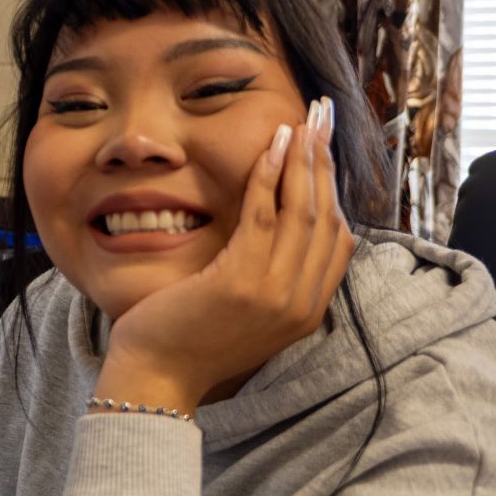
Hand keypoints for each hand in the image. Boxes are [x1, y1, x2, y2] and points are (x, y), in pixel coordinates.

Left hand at [94, 97, 354, 410]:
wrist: (156, 377)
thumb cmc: (189, 339)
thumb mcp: (246, 311)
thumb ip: (273, 277)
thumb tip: (281, 229)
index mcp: (306, 311)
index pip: (338, 240)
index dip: (334, 189)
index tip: (324, 150)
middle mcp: (301, 304)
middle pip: (327, 217)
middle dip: (326, 162)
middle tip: (323, 118)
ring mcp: (275, 295)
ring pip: (302, 212)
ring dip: (304, 160)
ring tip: (302, 122)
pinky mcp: (242, 283)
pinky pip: (264, 217)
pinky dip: (270, 177)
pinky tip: (272, 147)